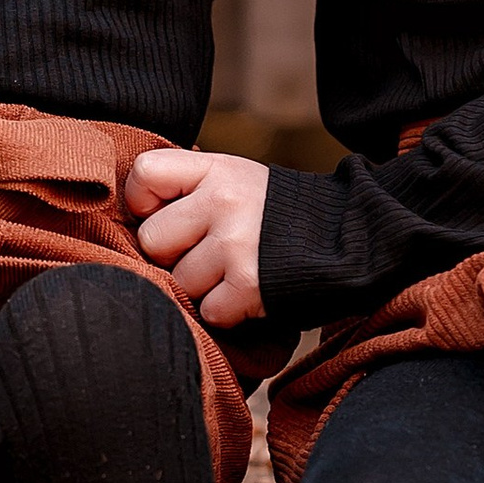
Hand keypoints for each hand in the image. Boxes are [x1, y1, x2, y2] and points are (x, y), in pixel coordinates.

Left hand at [125, 148, 269, 326]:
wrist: (351, 240)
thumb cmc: (279, 215)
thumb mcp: (237, 180)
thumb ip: (190, 189)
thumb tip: (132, 217)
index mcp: (217, 170)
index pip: (143, 174)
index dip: (144, 202)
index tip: (167, 214)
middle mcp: (224, 202)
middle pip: (152, 240)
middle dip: (175, 255)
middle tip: (211, 252)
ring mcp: (237, 244)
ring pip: (179, 282)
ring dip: (204, 287)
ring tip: (237, 271)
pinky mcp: (249, 286)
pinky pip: (209, 311)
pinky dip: (228, 312)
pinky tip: (251, 292)